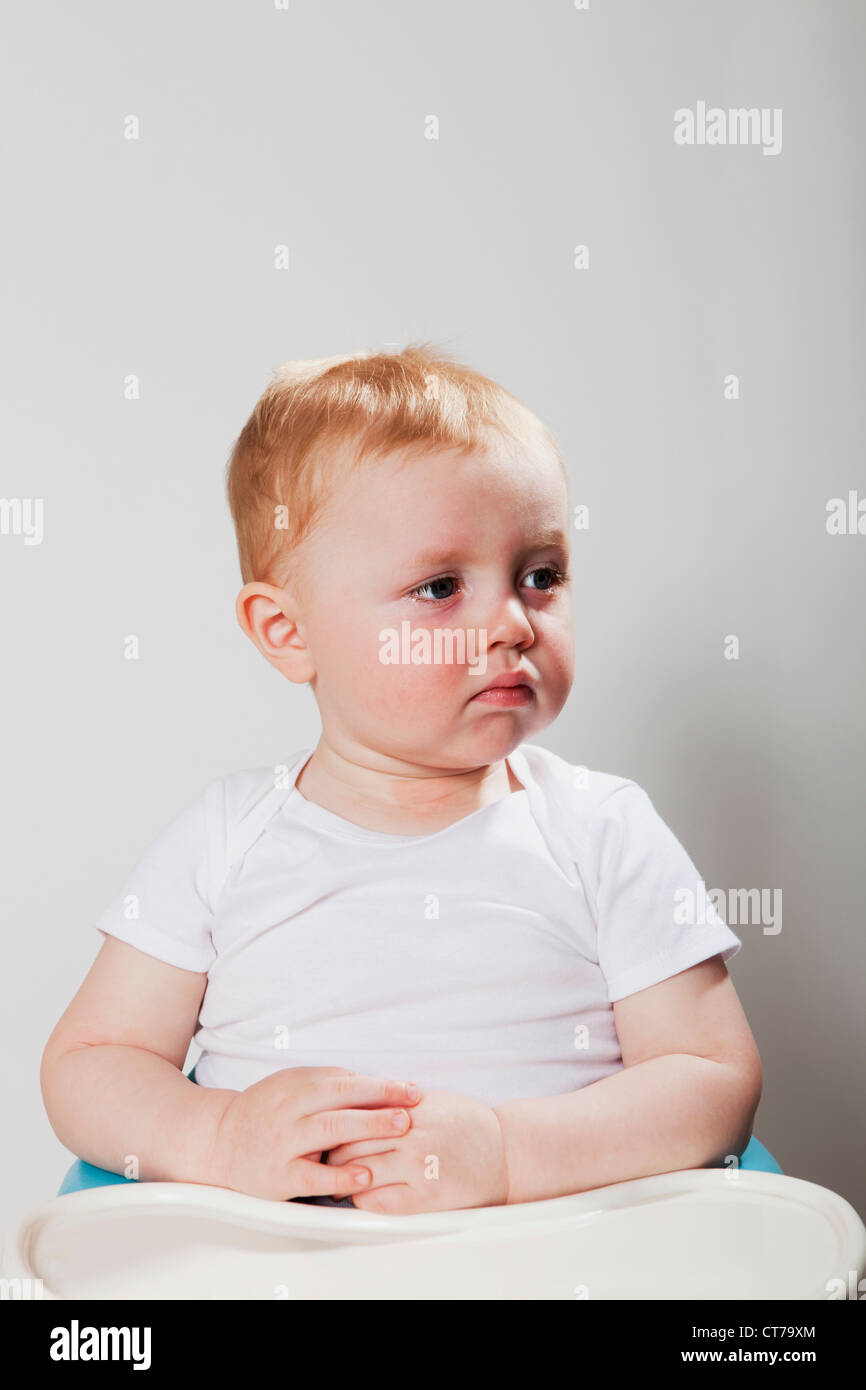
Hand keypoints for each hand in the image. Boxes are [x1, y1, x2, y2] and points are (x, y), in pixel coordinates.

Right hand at [206, 1066, 420, 1201]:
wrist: (218, 1140)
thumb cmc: (266, 1112)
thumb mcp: (293, 1086)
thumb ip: (330, 1085)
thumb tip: (379, 1084)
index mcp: (296, 1085)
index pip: (345, 1081)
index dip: (381, 1085)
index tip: (411, 1090)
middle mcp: (290, 1110)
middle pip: (341, 1102)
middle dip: (381, 1103)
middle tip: (412, 1108)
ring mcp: (283, 1142)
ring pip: (330, 1131)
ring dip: (368, 1128)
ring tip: (400, 1129)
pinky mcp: (278, 1175)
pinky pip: (312, 1176)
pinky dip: (340, 1176)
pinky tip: (365, 1176)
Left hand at [324, 1088, 508, 1213]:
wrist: (506, 1153)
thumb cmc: (469, 1124)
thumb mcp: (432, 1100)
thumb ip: (396, 1102)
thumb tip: (358, 1102)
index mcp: (412, 1108)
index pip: (357, 1113)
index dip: (334, 1122)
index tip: (323, 1127)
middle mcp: (413, 1136)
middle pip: (352, 1143)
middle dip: (331, 1151)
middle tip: (320, 1155)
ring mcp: (419, 1168)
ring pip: (360, 1173)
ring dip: (342, 1178)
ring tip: (335, 1178)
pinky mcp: (426, 1198)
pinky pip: (379, 1202)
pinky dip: (362, 1199)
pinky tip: (360, 1195)